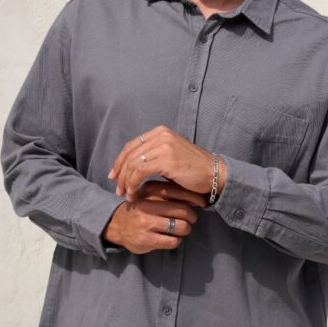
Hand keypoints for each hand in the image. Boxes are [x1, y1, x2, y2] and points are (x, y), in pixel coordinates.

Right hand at [102, 181, 201, 253]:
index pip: (179, 192)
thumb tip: (196, 196)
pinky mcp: (146, 239)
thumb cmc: (140, 207)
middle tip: (191, 218)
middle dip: (192, 216)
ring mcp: (146, 223)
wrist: (116, 224)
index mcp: (150, 191)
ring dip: (186, 229)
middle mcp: (147, 205)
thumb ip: (169, 192)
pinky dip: (177, 240)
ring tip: (183, 228)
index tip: (202, 202)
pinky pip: (173, 241)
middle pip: (183, 211)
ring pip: (180, 227)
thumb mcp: (150, 194)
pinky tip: (173, 237)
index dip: (195, 198)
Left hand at [107, 126, 225, 200]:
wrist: (214, 173)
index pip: (132, 145)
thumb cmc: (193, 169)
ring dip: (126, 181)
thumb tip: (133, 165)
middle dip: (120, 173)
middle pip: (130, 153)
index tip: (114, 175)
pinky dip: (133, 184)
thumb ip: (154, 155)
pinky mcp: (166, 159)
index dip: (120, 161)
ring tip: (125, 195)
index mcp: (160, 131)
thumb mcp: (171, 155)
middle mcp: (161, 135)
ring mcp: (164, 146)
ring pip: (133, 163)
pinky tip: (134, 194)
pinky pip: (140, 172)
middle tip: (117, 188)